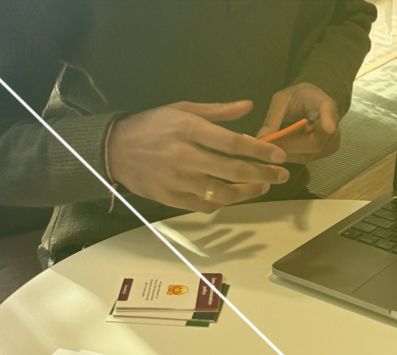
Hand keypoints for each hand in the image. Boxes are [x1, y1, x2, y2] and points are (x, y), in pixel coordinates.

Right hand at [106, 101, 289, 213]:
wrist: (114, 149)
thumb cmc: (152, 125)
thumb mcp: (182, 108)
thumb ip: (218, 111)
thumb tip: (248, 105)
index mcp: (190, 130)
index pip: (234, 143)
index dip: (261, 151)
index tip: (280, 156)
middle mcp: (186, 156)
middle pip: (234, 171)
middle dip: (264, 174)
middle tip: (282, 175)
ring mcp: (179, 180)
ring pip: (224, 193)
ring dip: (249, 192)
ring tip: (263, 186)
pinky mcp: (172, 198)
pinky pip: (206, 206)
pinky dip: (225, 203)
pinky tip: (235, 195)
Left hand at [256, 83, 340, 164]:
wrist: (310, 103)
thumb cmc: (296, 98)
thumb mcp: (281, 100)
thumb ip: (273, 118)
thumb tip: (261, 139)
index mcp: (324, 102)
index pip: (329, 110)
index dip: (329, 119)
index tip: (329, 128)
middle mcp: (333, 123)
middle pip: (315, 142)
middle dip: (288, 146)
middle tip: (267, 146)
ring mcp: (332, 140)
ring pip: (310, 154)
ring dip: (287, 153)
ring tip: (271, 147)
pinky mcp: (327, 150)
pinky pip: (308, 158)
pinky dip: (292, 156)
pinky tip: (282, 149)